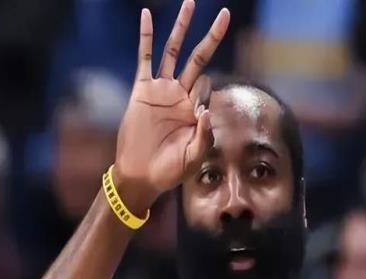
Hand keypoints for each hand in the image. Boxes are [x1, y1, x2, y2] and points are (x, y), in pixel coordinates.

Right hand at [114, 2, 229, 212]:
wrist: (141, 175)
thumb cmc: (170, 170)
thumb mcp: (194, 157)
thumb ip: (204, 136)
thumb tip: (206, 109)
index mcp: (195, 109)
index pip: (208, 87)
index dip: (204, 95)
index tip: (194, 117)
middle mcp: (180, 95)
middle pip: (198, 58)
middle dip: (211, 37)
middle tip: (224, 14)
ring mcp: (161, 90)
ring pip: (173, 52)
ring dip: (181, 28)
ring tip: (190, 4)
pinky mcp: (142, 90)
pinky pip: (144, 58)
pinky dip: (146, 38)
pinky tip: (147, 16)